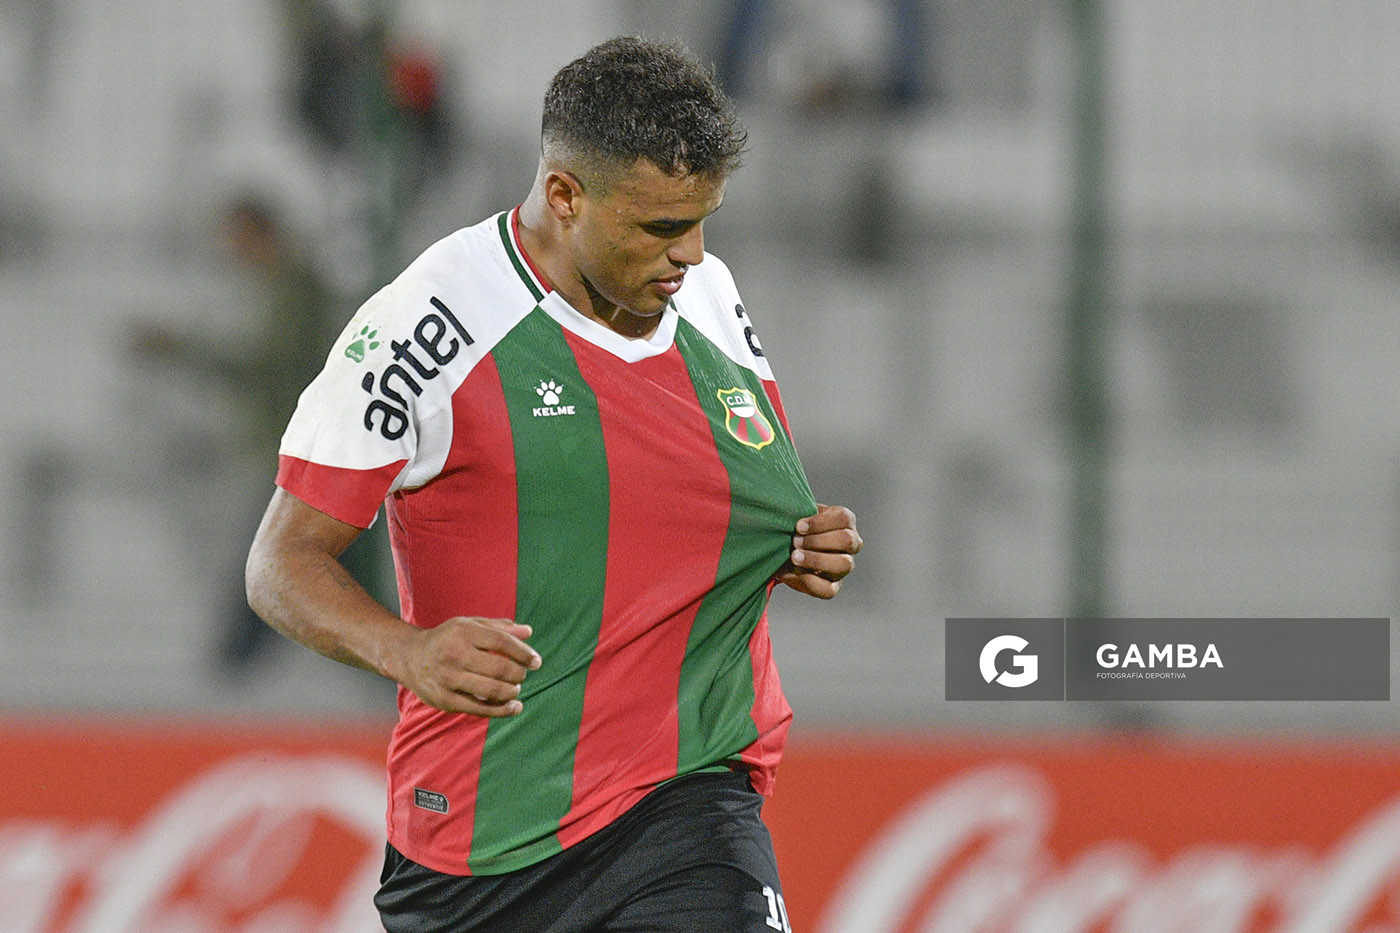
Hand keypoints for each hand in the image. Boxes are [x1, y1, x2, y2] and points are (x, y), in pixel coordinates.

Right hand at [395, 617, 541, 716]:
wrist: (409, 656)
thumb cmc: (448, 639)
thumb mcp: (470, 625)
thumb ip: (500, 628)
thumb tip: (529, 632)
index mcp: (463, 632)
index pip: (501, 641)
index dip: (523, 653)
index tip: (537, 662)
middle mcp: (454, 654)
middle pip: (499, 667)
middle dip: (518, 674)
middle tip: (522, 675)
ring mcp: (448, 679)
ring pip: (491, 690)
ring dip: (511, 691)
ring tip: (515, 688)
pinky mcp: (445, 700)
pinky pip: (479, 709)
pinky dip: (501, 710)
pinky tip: (515, 707)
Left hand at [775, 504, 861, 598]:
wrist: (785, 549)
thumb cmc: (795, 528)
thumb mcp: (798, 514)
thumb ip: (797, 509)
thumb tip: (788, 509)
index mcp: (845, 522)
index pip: (844, 519)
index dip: (820, 523)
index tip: (798, 526)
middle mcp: (851, 544)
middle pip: (847, 540)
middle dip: (817, 541)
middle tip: (795, 541)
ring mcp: (844, 566)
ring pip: (843, 564)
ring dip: (816, 560)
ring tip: (794, 556)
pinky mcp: (833, 586)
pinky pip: (829, 589)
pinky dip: (810, 582)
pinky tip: (794, 573)